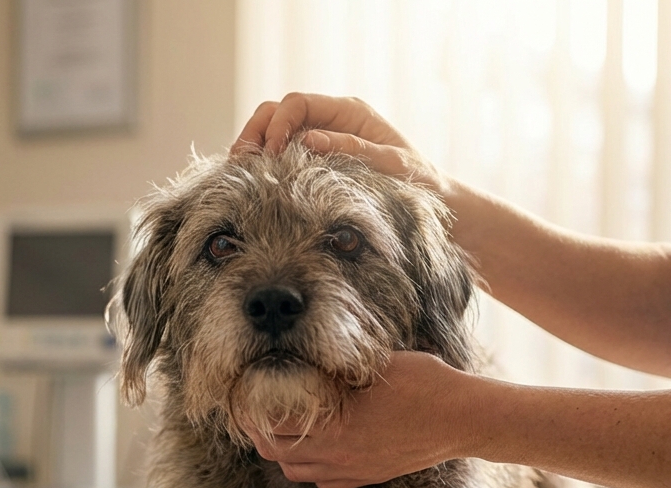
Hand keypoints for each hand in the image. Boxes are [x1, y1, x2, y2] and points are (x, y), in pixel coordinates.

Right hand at [231, 93, 449, 195]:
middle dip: (257, 131)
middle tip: (242, 159)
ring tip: (240, 169)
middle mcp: (331, 120)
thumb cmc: (416, 182)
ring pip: (274, 130)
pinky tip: (254, 179)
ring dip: (255, 146)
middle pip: (278, 111)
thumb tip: (308, 139)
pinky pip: (282, 153)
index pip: (298, 103)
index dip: (278, 124)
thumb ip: (352, 148)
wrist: (430, 201)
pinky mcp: (315, 160)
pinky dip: (265, 162)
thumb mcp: (390, 164)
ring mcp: (321, 139)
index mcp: (349, 112)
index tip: (270, 152)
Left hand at [245, 352, 479, 487]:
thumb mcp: (377, 366)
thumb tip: (309, 359)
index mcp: (335, 423)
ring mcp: (352, 469)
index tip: (243, 394)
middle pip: (276, 452)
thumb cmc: (424, 383)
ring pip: (296, 471)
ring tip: (281, 429)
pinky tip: (316, 448)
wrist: (462, 419)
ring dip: (282, 451)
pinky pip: (324, 481)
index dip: (251, 410)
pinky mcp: (368, 476)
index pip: (273, 423)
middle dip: (259, 432)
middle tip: (253, 412)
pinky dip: (310, 468)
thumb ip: (340, 369)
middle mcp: (337, 453)